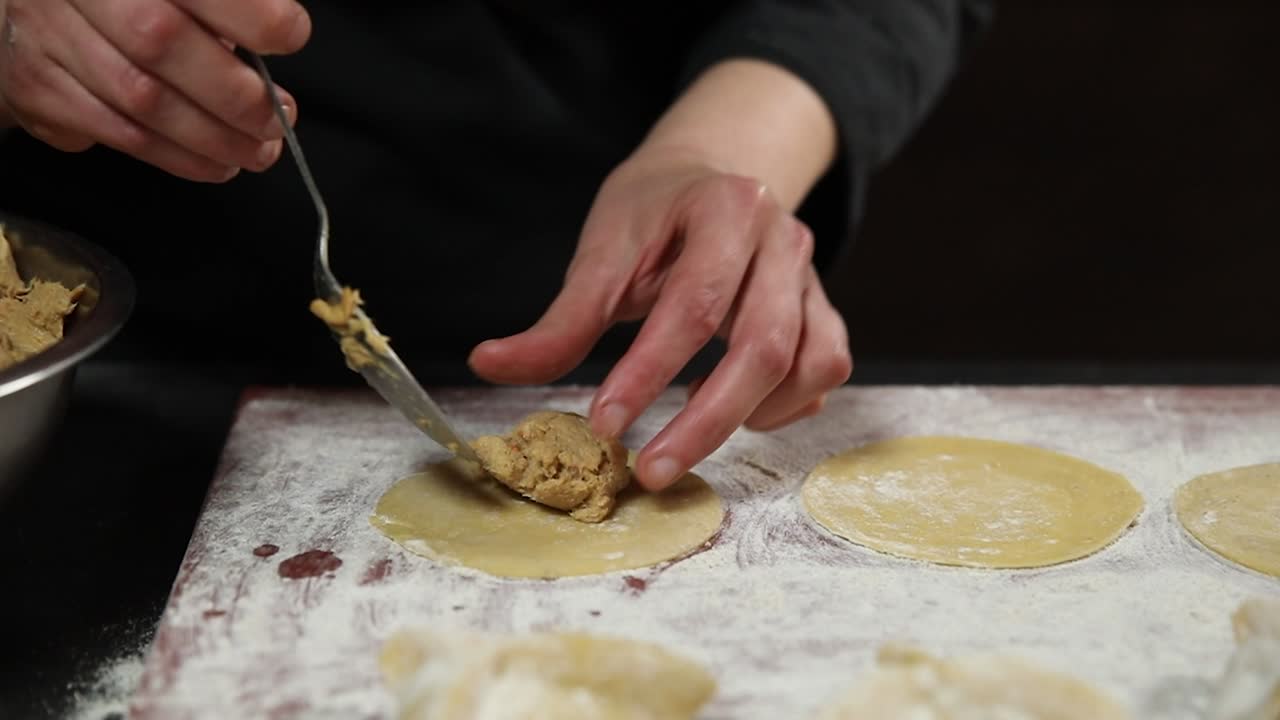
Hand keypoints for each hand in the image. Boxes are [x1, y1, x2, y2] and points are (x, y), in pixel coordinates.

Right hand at [0, 0, 308, 180]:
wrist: (28, 7)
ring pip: (142, 99)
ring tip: (259, 150)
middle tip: (278, 118)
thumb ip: (217, 6)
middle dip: (236, 93)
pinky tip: (217, 162)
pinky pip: (119, 133)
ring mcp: (52, 38)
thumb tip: (272, 43)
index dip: (248, 12)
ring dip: (215, 137)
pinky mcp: (41, 88)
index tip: (289, 34)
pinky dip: (180, 157)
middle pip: (161, 40)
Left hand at [469, 147, 852, 489]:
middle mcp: (782, 241)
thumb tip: (489, 364)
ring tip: (689, 433)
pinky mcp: (823, 309)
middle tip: (651, 472)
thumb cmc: (653, 215)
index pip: (694, 304)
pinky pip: (824, 370)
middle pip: (763, 347)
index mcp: (726, 210)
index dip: (650, 371)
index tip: (605, 423)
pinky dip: (785, 406)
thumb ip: (559, 319)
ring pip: (808, 364)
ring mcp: (811, 277)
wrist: (708, 177)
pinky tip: (735, 410)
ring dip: (749, 415)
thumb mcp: (602, 250)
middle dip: (705, 422)